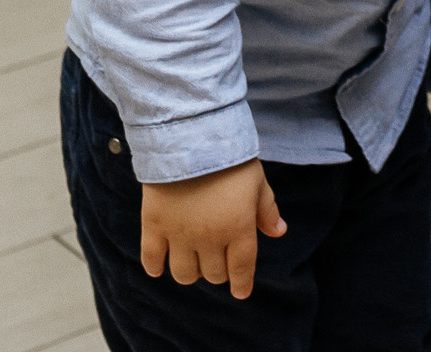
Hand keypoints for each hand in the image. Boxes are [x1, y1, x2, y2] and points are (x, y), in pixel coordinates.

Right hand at [139, 158, 286, 299]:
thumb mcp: (258, 183)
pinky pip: (151, 258)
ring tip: (194, 261)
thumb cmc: (230, 160)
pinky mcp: (154, 226)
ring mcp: (179, 234)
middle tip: (219, 261)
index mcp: (238, 228)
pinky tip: (159, 269)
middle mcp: (209, 238)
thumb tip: (279, 232)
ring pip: (184, 273)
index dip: (242, 283)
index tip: (241, 292)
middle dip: (219, 272)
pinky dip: (155, 268)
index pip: (241, 267)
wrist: (191, 138)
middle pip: (213, 274)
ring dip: (191, 273)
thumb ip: (267, 211)